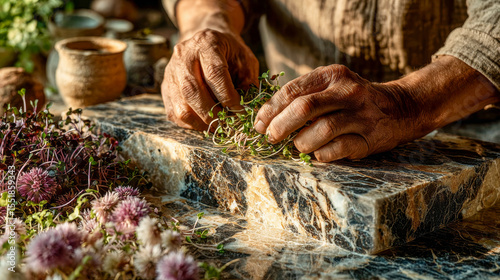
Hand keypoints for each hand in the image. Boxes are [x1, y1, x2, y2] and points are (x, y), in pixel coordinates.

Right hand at [161, 29, 258, 130]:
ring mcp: (171, 73)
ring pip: (180, 106)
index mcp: (206, 43)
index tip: (239, 110)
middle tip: (227, 123)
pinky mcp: (165, 88)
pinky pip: (174, 113)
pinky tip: (205, 122)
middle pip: (192, 91)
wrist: (205, 42)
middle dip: (212, 113)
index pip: (214, 73)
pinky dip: (191, 123)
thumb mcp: (244, 59)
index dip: (227, 96)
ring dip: (200, 122)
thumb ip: (248, 81)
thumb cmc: (228, 52)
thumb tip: (248, 107)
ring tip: (217, 125)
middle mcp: (183, 56)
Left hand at [253, 65, 426, 161]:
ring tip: (298, 146)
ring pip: (321, 130)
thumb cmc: (352, 100)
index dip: (271, 110)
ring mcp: (361, 115)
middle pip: (304, 108)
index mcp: (332, 75)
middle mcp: (347, 92)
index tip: (259, 124)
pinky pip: (338, 149)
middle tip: (271, 138)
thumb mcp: (331, 86)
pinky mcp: (370, 138)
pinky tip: (317, 154)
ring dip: (301, 143)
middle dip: (280, 126)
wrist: (399, 108)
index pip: (292, 91)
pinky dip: (322, 154)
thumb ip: (303, 96)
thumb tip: (266, 118)